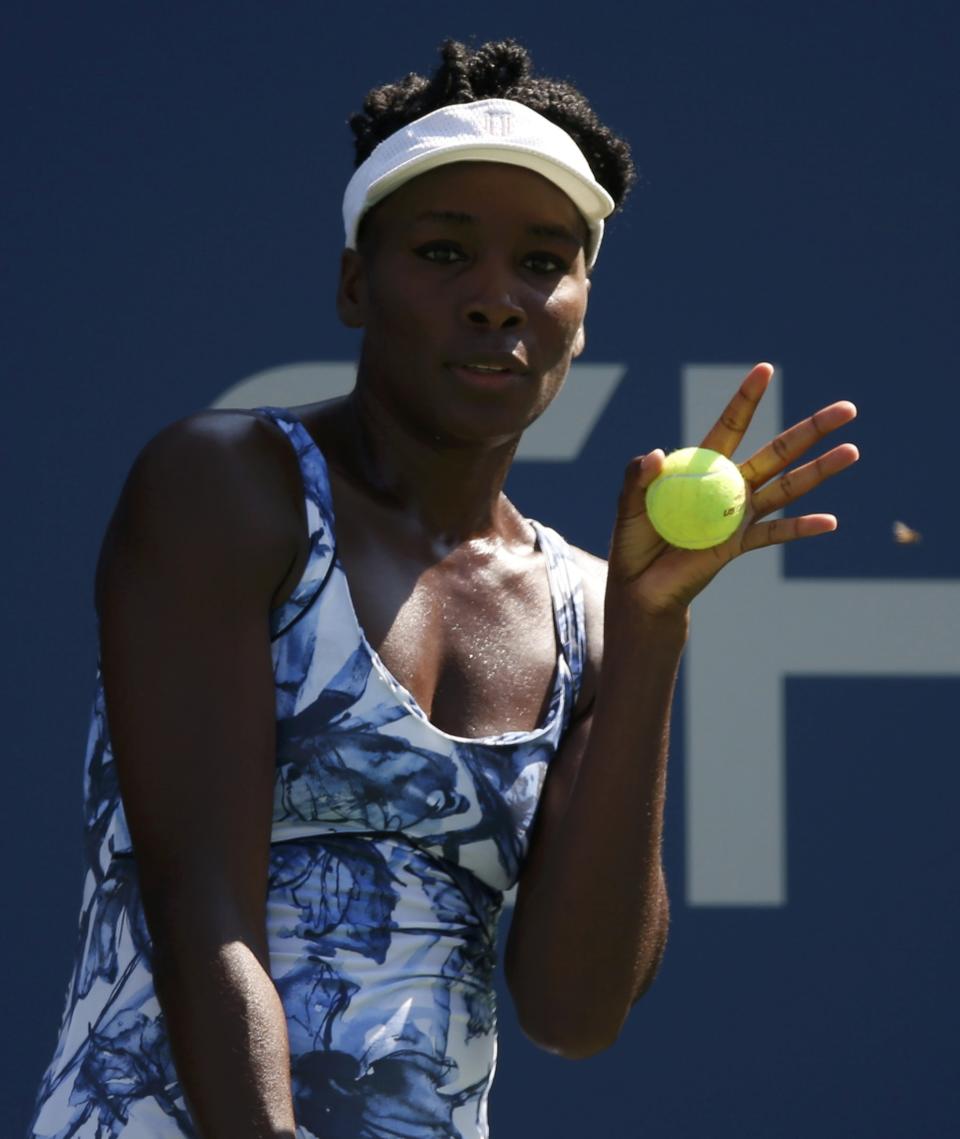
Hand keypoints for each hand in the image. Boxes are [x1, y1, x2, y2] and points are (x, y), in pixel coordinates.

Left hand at [608, 363, 859, 614]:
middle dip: (810, 431)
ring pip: (787, 487)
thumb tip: (655, 454)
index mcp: (702, 467)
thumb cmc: (633, 540)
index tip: (765, 369)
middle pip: (777, 452)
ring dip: (819, 471)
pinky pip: (775, 533)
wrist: (641, 586)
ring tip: (852, 451)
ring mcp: (738, 514)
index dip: (747, 399)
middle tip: (847, 410)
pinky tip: (830, 521)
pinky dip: (801, 528)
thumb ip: (637, 477)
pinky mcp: (739, 544)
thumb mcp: (628, 504)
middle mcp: (728, 485)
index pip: (730, 426)